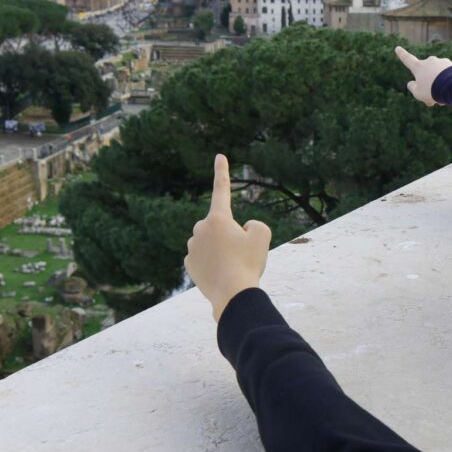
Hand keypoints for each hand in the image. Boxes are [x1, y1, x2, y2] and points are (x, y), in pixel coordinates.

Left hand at [185, 154, 271, 320]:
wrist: (232, 295)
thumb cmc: (248, 263)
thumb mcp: (263, 235)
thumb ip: (254, 225)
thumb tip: (241, 229)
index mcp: (217, 218)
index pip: (222, 189)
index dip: (222, 171)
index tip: (219, 156)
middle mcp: (200, 228)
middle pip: (221, 226)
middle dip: (230, 235)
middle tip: (242, 253)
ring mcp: (192, 247)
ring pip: (212, 243)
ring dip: (222, 250)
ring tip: (233, 266)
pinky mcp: (189, 264)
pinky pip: (205, 258)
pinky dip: (213, 263)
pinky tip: (221, 274)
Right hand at [394, 46, 451, 106]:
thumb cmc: (433, 90)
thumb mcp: (418, 93)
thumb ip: (412, 87)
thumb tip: (412, 83)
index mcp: (419, 67)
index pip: (407, 59)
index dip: (402, 54)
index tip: (397, 48)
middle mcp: (430, 61)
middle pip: (426, 75)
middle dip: (428, 86)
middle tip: (432, 101)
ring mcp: (442, 62)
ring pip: (438, 77)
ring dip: (439, 87)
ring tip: (443, 99)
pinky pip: (448, 76)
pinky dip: (448, 84)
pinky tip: (451, 94)